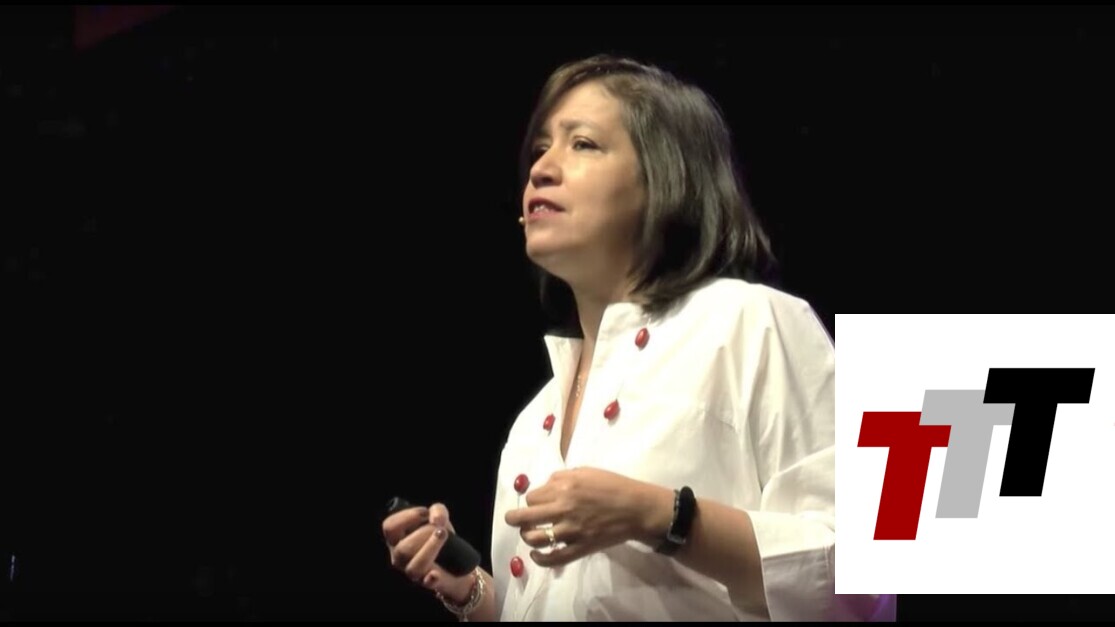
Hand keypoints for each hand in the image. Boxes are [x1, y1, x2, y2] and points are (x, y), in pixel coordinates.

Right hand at [382, 502, 474, 602]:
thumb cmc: (438, 536)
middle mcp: (400, 558)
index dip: (407, 517)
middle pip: (403, 549)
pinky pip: (428, 583)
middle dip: (424, 534)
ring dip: (431, 548)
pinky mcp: (431, 582)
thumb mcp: (439, 518)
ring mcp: (414, 573)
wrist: (457, 562)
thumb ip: (438, 510)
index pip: (390, 527)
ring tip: (443, 535)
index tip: (425, 513)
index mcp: (397, 540)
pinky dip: (431, 579)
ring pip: (414, 567)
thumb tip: (437, 520)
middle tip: (440, 529)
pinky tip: (436, 573)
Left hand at [504, 467, 669, 567]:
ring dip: (526, 536)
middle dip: (514, 518)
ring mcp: (570, 531)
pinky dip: (539, 559)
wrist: (637, 508)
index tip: (537, 501)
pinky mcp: (579, 548)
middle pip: (524, 517)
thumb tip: (545, 486)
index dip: (532, 499)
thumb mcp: (586, 471)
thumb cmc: (613, 486)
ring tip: (528, 534)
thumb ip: (562, 477)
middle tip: (513, 519)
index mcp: (564, 488)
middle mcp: (563, 509)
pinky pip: (553, 558)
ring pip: (534, 538)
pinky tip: (536, 554)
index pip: (532, 496)